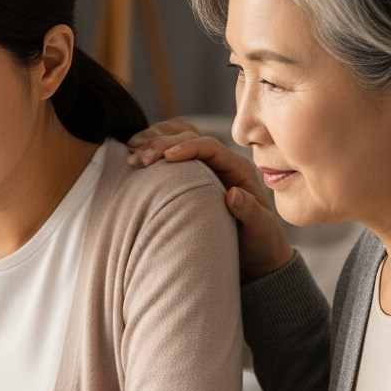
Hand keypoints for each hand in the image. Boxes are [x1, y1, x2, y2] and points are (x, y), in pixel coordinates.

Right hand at [126, 121, 292, 283]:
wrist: (257, 253)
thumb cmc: (260, 242)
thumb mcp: (260, 230)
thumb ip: (250, 212)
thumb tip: (233, 194)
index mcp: (238, 169)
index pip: (210, 146)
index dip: (187, 147)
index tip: (166, 157)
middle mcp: (221, 161)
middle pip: (189, 137)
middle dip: (162, 143)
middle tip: (139, 159)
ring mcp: (205, 165)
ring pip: (177, 138)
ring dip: (153, 140)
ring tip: (130, 151)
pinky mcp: (191, 173)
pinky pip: (170, 150)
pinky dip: (151, 147)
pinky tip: (134, 153)